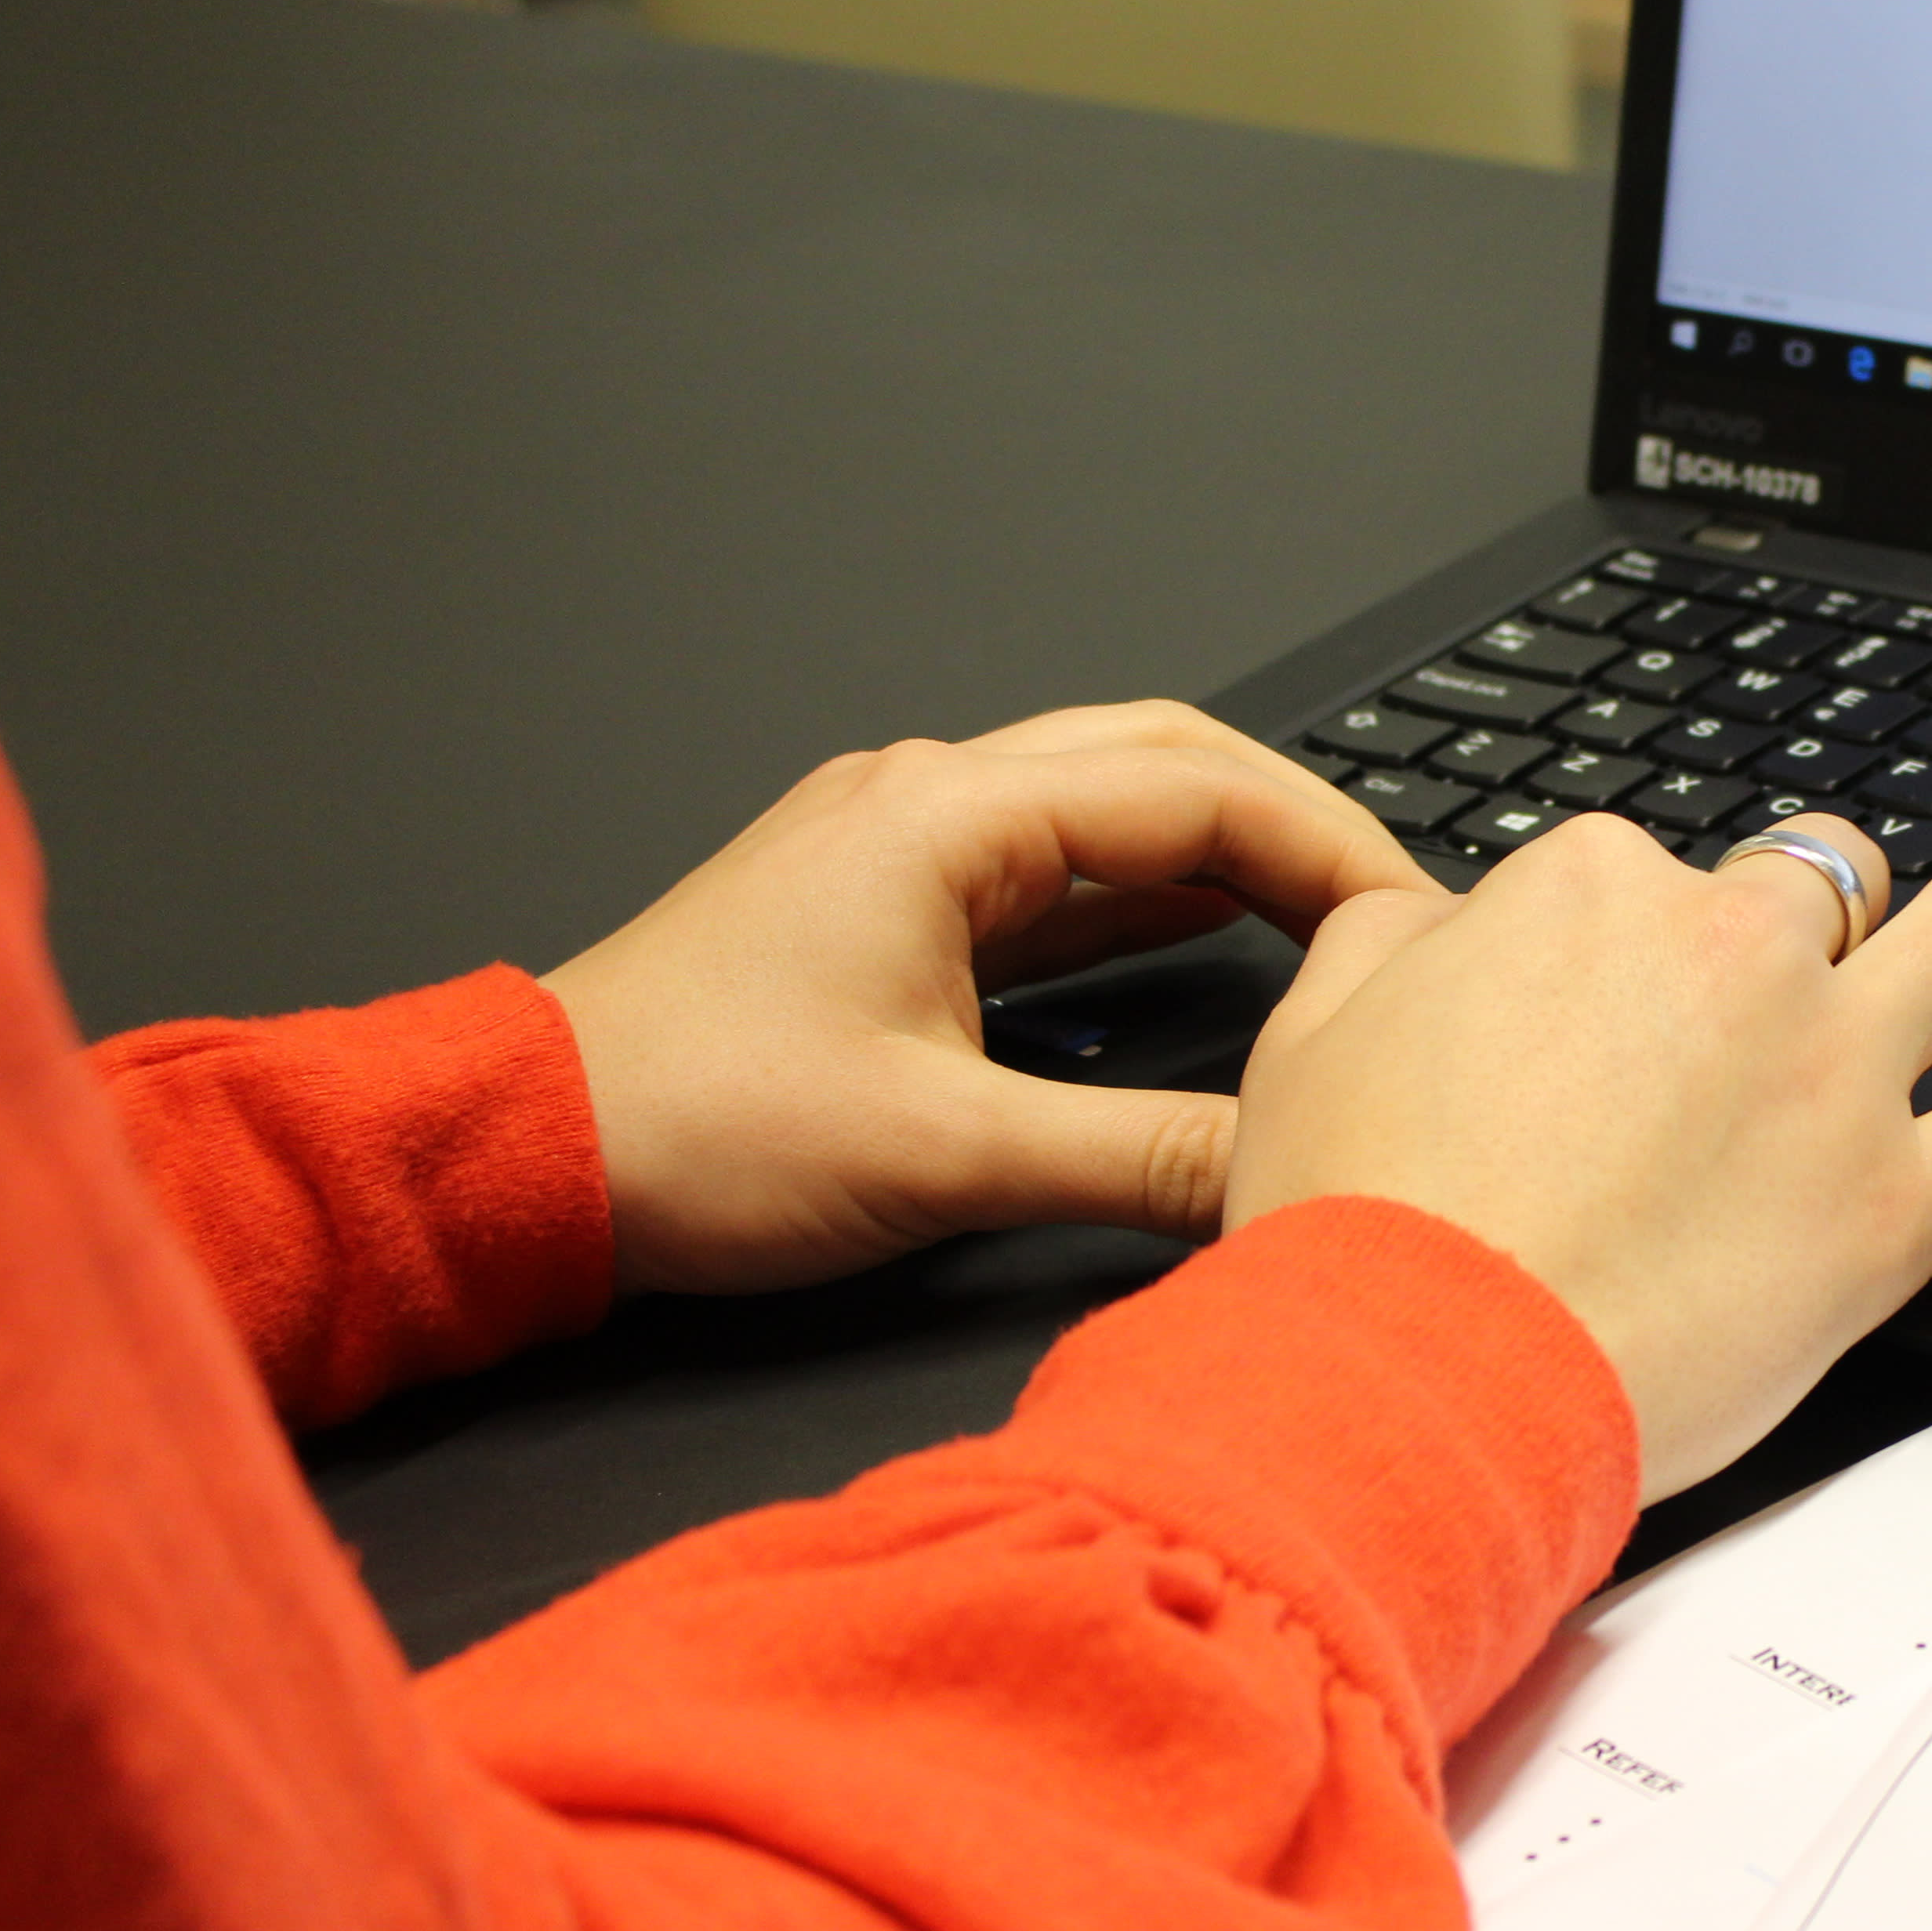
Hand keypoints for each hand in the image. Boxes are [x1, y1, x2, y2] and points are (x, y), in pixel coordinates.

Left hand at [540, 702, 1436, 1293]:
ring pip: (1104, 803)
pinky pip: (1047, 866)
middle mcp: (923, 802)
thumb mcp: (945, 1158)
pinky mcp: (876, 905)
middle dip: (1290, 823)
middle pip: (1162, 759)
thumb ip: (1136, 1160)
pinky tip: (1196, 937)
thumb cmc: (689, 1129)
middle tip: (1388, 903)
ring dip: (1217, 849)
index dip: (1327, 853)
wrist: (523, 1153)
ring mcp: (894, 845)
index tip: (1409, 921)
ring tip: (1321, 914)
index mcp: (947, 820)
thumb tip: (1279, 1172)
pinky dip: (1140, 893)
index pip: (1197, 794)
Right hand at [1222, 813, 1931, 1502]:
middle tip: (1770, 1019)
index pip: (1656, 870)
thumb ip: (1389, 943)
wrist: (1417, 1382)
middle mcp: (1734, 951)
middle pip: (1826, 879)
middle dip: (1809, 931)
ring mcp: (1832, 1069)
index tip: (1616, 1024)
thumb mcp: (1312, 1035)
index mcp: (1593, 888)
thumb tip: (1432, 925)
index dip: (1638, 951)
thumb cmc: (1361, 1234)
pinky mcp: (1899, 1204)